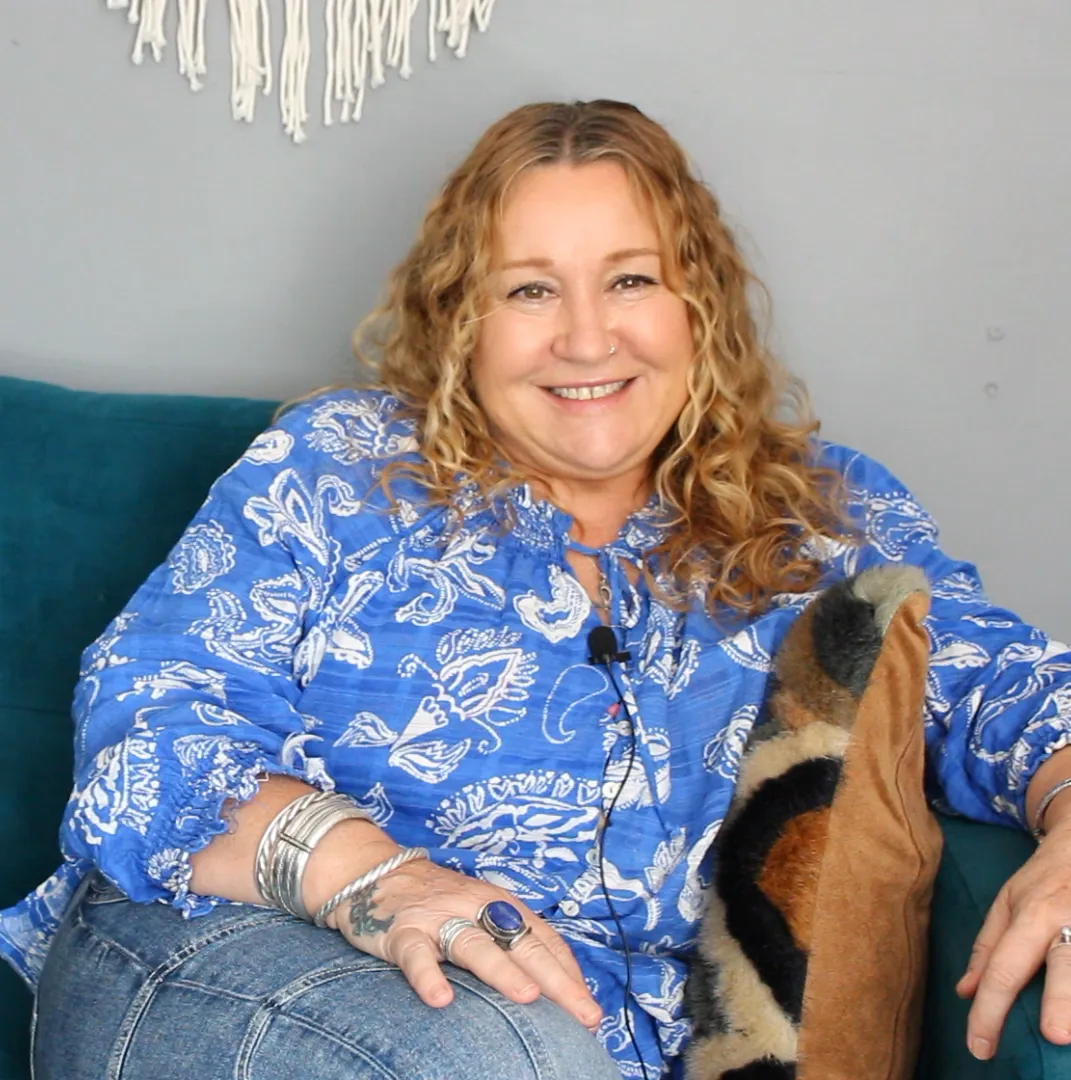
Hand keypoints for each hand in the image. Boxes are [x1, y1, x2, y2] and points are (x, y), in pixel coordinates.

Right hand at [326, 857, 602, 1031]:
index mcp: (499, 904)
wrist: (374, 871)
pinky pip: (415, 955)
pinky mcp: (402, 931)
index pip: (543, 939)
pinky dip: (428, 976)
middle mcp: (475, 907)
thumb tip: (549, 987)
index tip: (590, 1008)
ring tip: (528, 997)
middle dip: (556, 980)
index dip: (569, 973)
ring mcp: (438, 918)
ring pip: (475, 945)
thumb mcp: (477, 913)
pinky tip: (441, 999)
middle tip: (584, 1013)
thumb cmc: (436, 901)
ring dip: (503, 970)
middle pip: (522, 944)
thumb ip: (507, 941)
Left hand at [957, 817, 1070, 1058]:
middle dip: (1061, 1002)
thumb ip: (987, 947)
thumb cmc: (1045, 878)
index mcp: (1033, 916)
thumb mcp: (1008, 900)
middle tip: (1053, 1036)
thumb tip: (965, 992)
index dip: (990, 1011)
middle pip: (1066, 965)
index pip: (1005, 969)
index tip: (979, 1049)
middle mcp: (1070, 922)